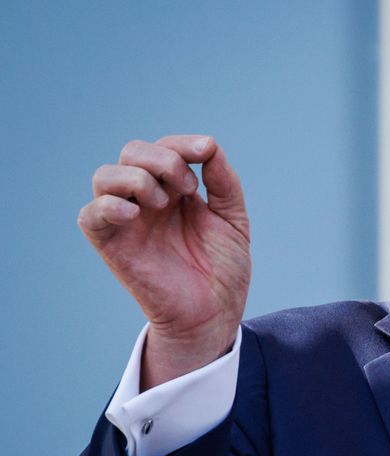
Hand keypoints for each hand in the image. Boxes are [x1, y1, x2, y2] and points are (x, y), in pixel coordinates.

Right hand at [79, 135, 250, 389]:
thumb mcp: (233, 219)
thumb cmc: (223, 269)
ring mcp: (127, 221)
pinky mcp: (112, 245)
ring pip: (105, 175)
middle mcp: (146, 200)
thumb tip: (209, 147)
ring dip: (137, 177)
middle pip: (132, 152)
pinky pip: (90, 215)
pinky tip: (136, 213)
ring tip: (163, 203)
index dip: (182, 143)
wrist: (215, 312)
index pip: (165, 149)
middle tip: (188, 188)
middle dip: (162, 158)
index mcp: (174, 191)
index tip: (206, 151)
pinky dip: (108, 205)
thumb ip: (224, 182)